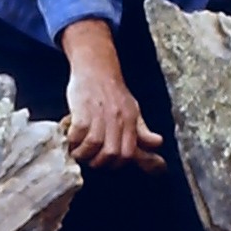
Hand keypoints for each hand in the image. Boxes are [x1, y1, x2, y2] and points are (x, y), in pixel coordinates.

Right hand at [59, 19, 165, 170]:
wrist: (96, 66)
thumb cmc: (113, 92)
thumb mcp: (133, 110)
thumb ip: (142, 132)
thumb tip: (158, 144)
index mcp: (131, 120)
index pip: (129, 153)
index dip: (117, 164)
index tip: (106, 163)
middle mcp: (118, 118)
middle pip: (112, 153)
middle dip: (99, 163)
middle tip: (90, 159)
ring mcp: (100, 113)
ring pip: (95, 145)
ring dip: (84, 154)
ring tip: (78, 151)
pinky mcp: (83, 108)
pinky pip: (79, 133)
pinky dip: (73, 141)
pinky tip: (71, 139)